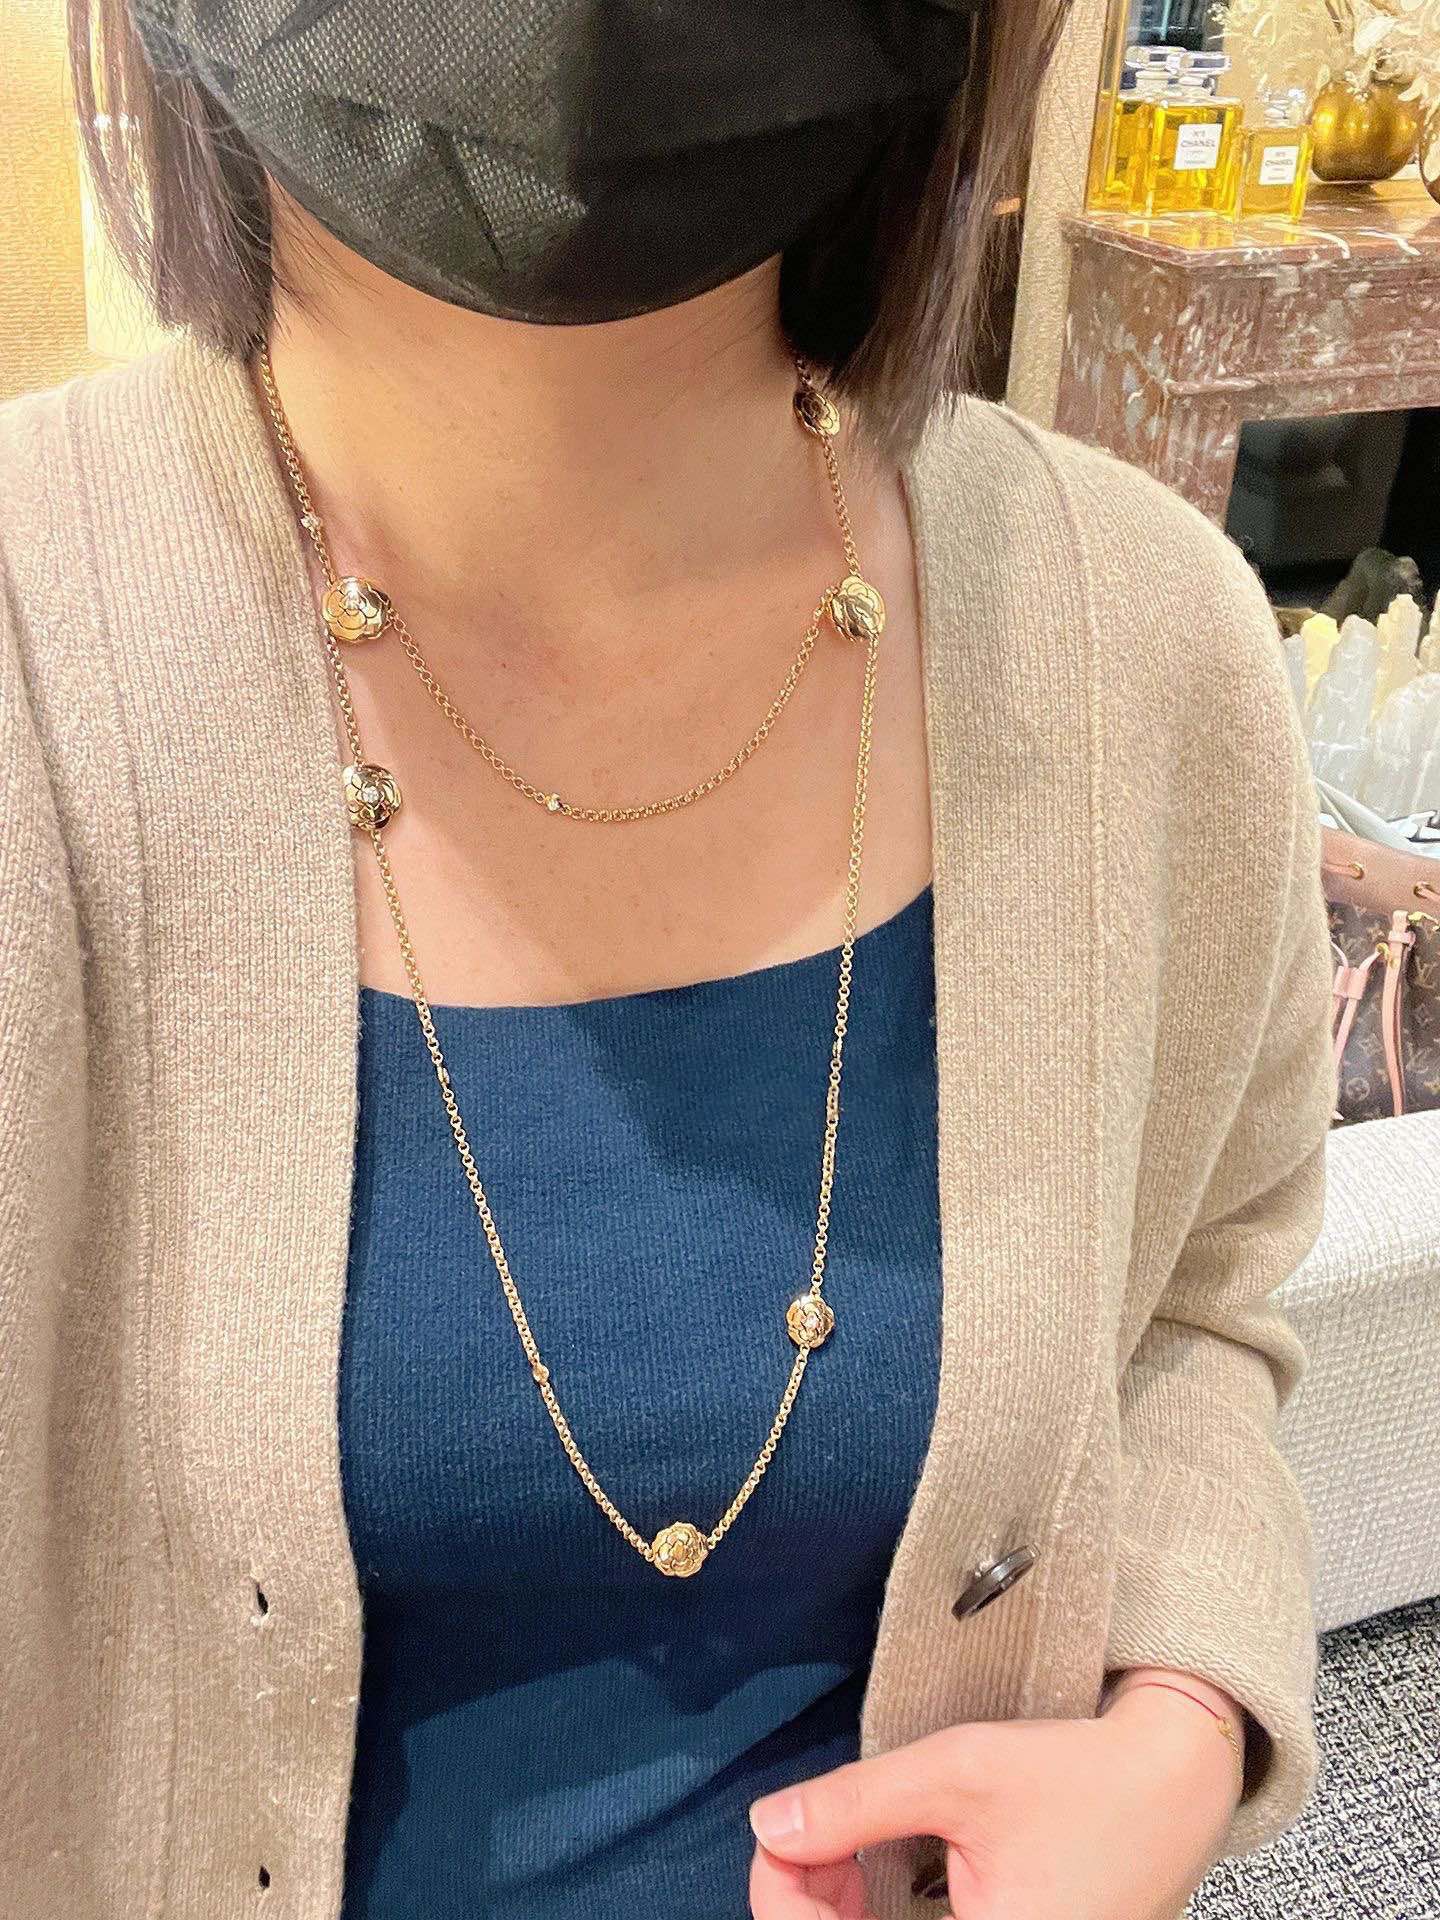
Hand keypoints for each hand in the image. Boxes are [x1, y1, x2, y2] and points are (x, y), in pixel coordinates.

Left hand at [747, 1672, 1244, 1919]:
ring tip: (844, 1845)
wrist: (1176, 1784)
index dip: (783, 1897)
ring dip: (841, 1912)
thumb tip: (772, 1824)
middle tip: (812, 1832)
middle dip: (810, 1900)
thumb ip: (857, 1804)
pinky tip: (874, 1870)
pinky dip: (878, 1917)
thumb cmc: (1082, 1779)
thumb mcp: (959, 1774)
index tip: (779, 1834)